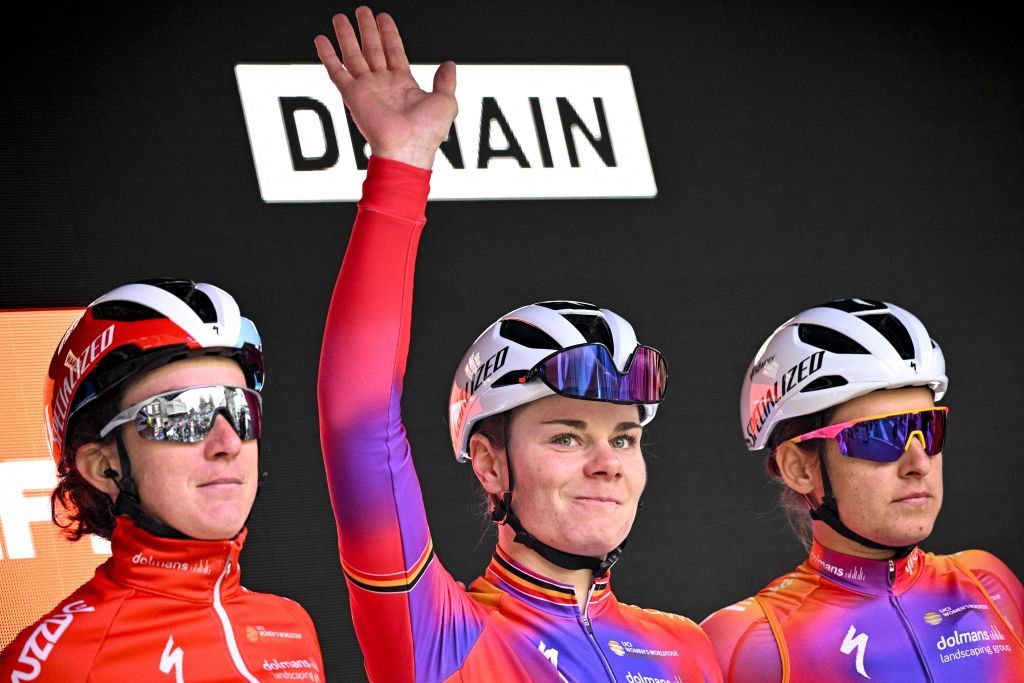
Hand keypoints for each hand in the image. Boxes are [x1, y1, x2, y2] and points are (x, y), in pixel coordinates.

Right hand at [314, 7, 457, 169]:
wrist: (407, 148)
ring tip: (340, 17)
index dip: (389, 34)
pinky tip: (320, 39)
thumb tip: (449, 64)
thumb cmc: (427, 131)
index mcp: (403, 84)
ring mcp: (366, 89)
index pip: (394, 52)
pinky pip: (336, 71)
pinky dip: (327, 55)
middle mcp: (383, 84)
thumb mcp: (446, 101)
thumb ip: (446, 81)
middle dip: (367, 29)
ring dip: (346, 36)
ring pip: (353, 55)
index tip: (383, 17)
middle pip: (372, 49)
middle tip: (361, 11)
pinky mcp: (352, 95)